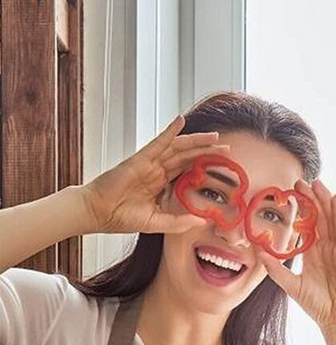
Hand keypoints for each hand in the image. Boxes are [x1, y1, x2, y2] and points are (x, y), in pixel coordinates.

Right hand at [81, 116, 229, 235]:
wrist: (98, 213)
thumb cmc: (122, 217)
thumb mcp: (157, 222)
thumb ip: (179, 222)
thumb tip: (202, 222)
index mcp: (162, 184)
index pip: (189, 171)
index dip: (206, 167)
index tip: (224, 166)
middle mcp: (158, 171)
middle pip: (187, 156)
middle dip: (208, 151)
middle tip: (227, 148)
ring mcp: (150, 163)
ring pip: (178, 148)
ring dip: (196, 141)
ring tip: (215, 136)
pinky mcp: (140, 159)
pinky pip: (158, 142)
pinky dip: (170, 132)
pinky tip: (180, 122)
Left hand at [258, 179, 335, 342]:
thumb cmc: (318, 305)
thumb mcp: (292, 285)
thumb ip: (276, 269)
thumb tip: (258, 253)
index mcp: (314, 253)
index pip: (306, 225)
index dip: (300, 209)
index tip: (289, 193)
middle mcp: (327, 248)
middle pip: (320, 217)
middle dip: (311, 199)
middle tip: (300, 181)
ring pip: (332, 220)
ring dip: (325, 201)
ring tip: (317, 183)